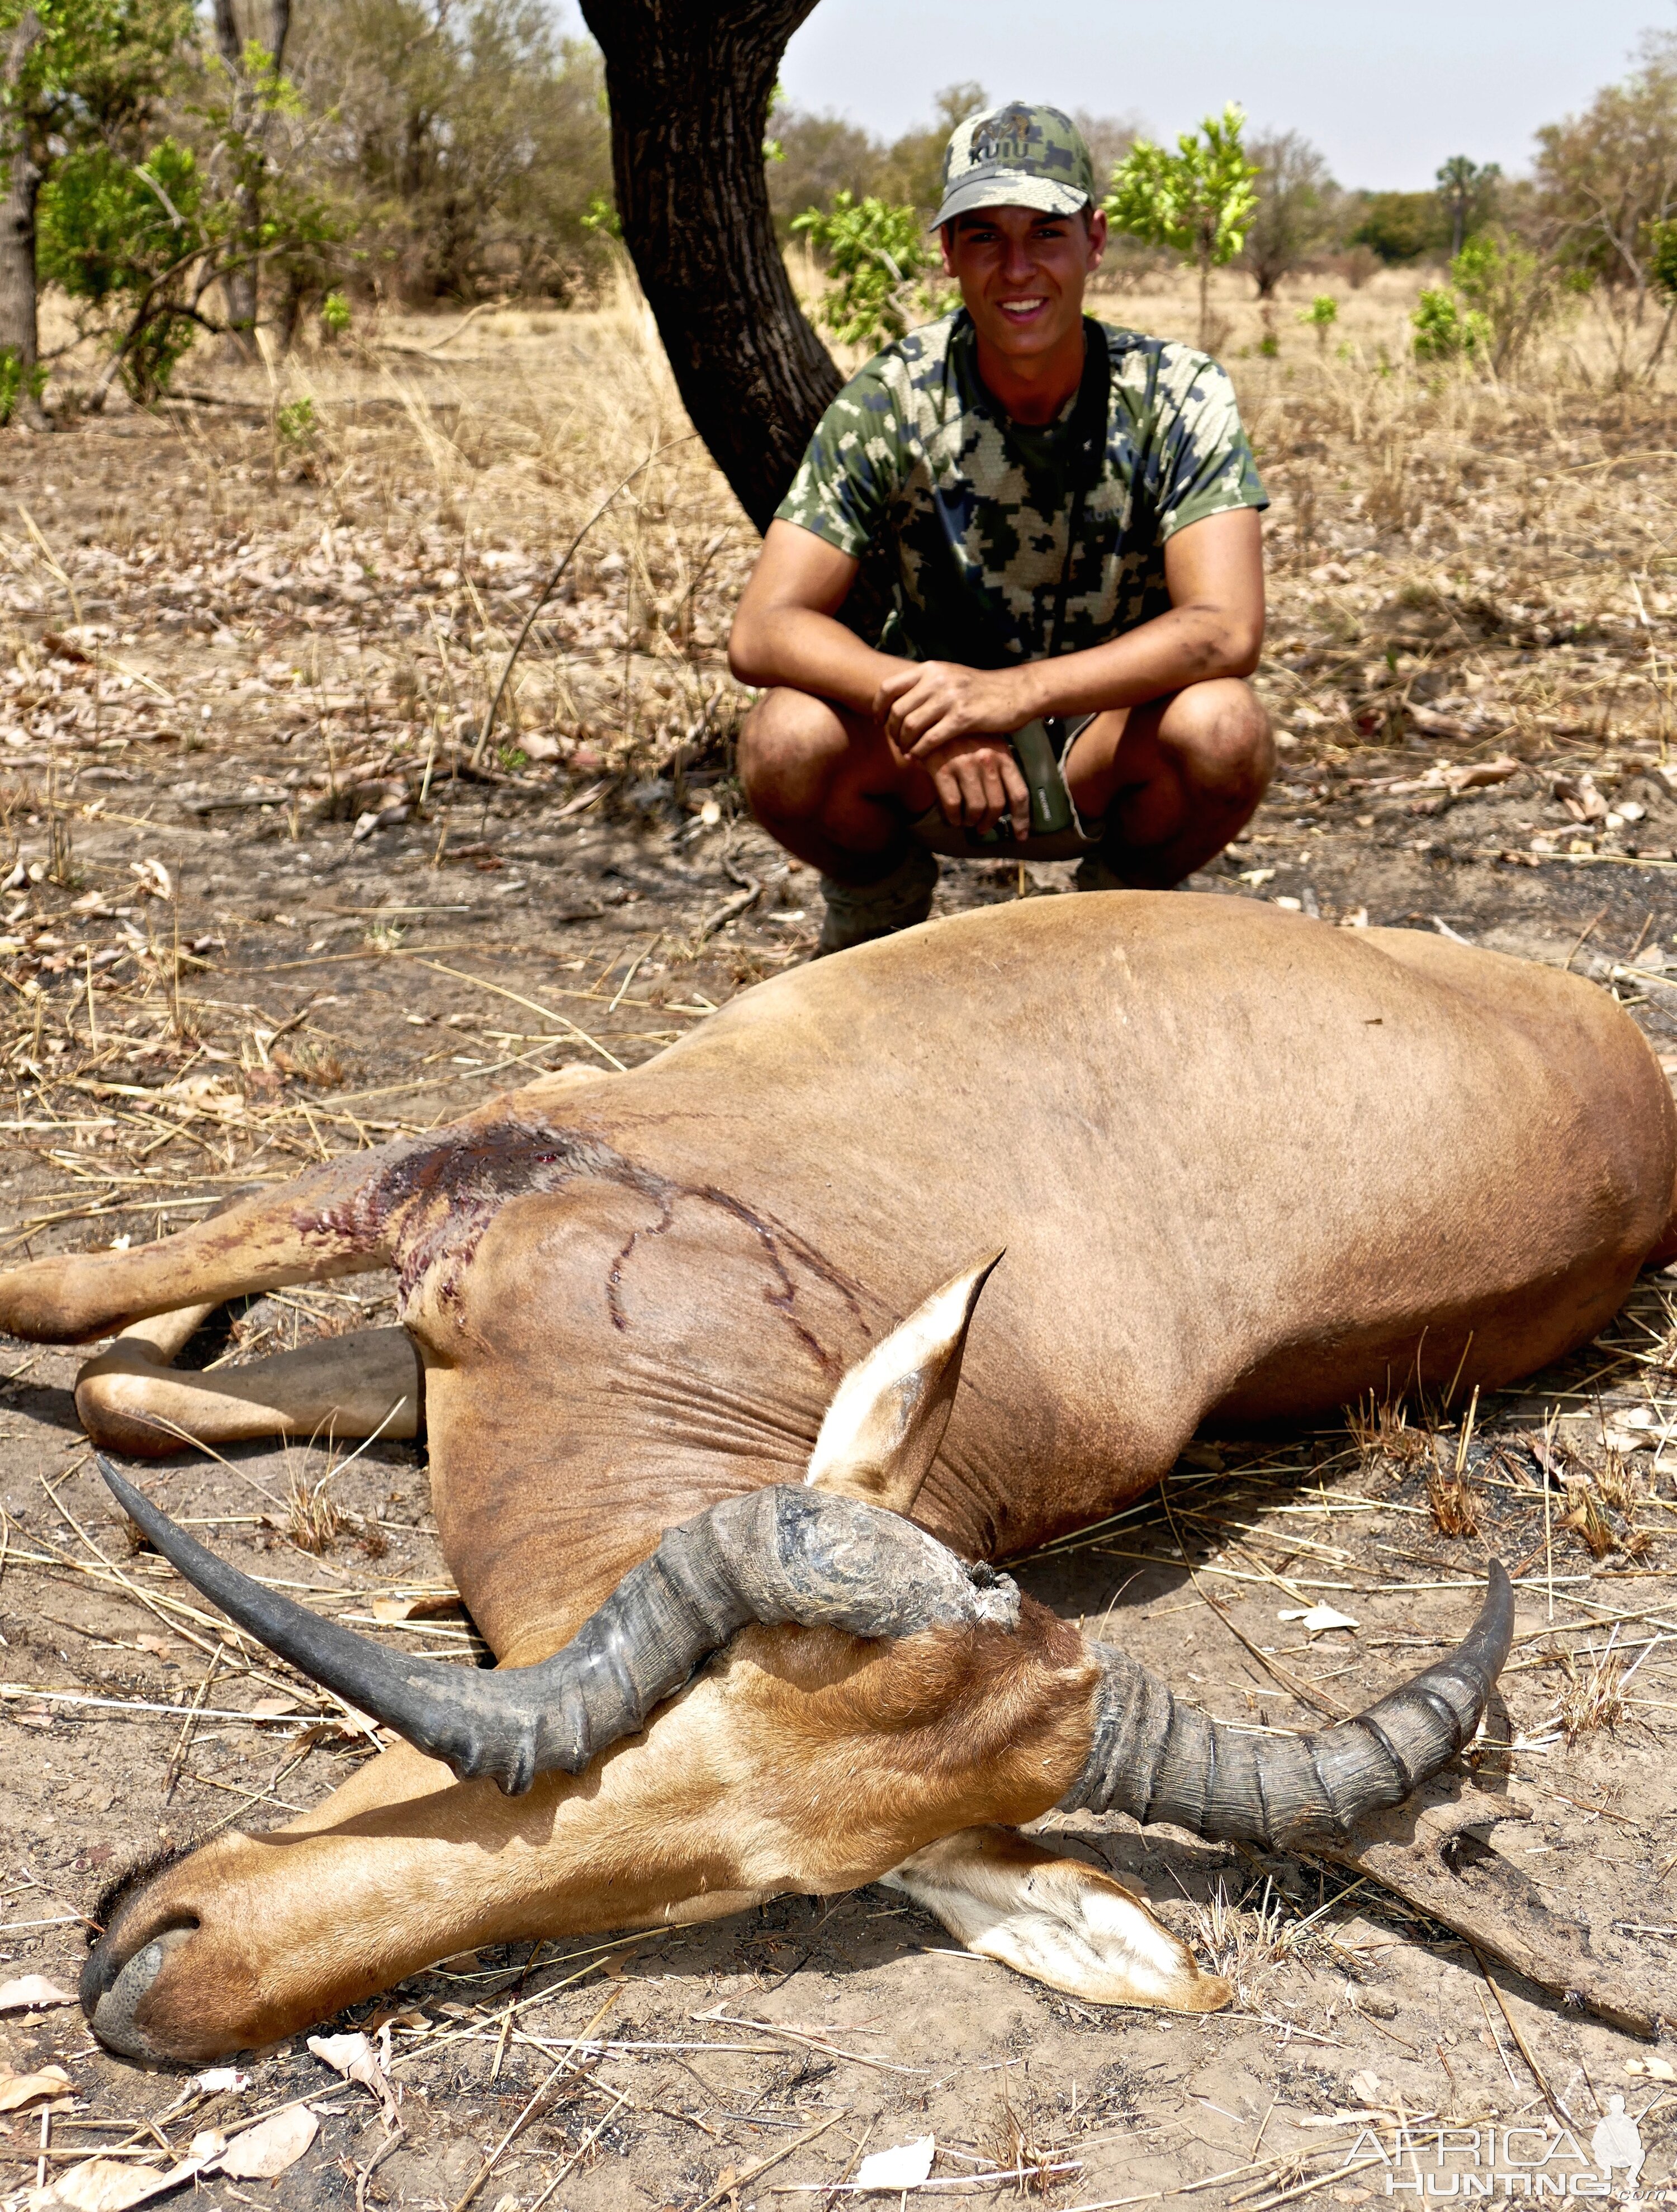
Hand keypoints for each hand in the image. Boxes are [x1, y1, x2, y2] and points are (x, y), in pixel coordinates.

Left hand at [872, 660, 1030, 756]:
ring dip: (904, 743)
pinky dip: (920, 751)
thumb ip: (925, 685)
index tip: (879, 722)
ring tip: (907, 751)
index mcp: (930, 669)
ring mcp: (950, 698)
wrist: (1016, 692)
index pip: (888, 687)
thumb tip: (899, 701)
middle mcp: (937, 680)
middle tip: (896, 742)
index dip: (878, 708)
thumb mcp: (950, 677)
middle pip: (897, 710)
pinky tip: (919, 757)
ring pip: (911, 726)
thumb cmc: (981, 689)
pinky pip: (930, 739)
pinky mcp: (963, 718)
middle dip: (892, 731)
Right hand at [919, 734, 1033, 838]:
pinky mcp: (942, 769)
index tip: (1020, 836)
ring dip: (971, 821)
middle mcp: (987, 760)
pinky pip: (952, 804)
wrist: (932, 719)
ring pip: (975, 808)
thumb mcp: (989, 743)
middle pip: (997, 805)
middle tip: (983, 828)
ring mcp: (965, 764)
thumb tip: (1006, 803)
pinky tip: (953, 818)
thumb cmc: (964, 735)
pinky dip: (953, 817)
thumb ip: (1000, 767)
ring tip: (966, 821)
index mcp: (1003, 755)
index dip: (1021, 819)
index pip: (1019, 794)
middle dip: (990, 823)